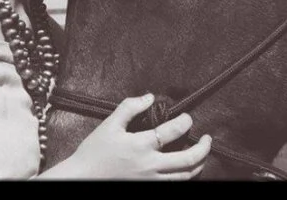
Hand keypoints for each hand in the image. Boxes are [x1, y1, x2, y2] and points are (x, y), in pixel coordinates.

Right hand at [51, 93, 212, 179]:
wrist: (79, 180)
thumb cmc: (92, 153)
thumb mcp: (109, 126)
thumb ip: (129, 108)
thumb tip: (150, 97)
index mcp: (141, 146)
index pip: (174, 131)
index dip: (186, 121)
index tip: (187, 118)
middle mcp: (149, 165)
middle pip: (188, 159)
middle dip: (203, 148)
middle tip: (207, 139)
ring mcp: (149, 181)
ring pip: (184, 177)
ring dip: (198, 165)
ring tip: (201, 155)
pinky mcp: (146, 188)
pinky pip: (172, 185)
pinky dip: (183, 178)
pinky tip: (185, 170)